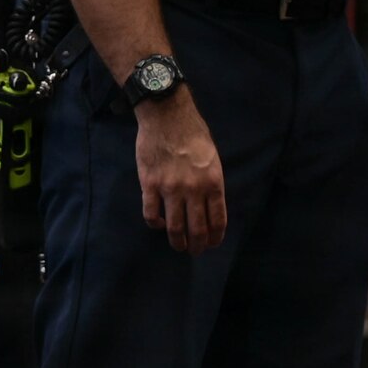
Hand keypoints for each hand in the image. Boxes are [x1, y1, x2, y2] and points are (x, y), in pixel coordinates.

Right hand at [134, 91, 227, 253]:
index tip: (213, 244)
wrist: (167, 116)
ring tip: (179, 246)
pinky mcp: (150, 184)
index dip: (216, 237)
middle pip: (197, 229)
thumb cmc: (194, 134)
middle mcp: (193, 189)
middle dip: (198, 245)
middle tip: (195, 251)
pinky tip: (159, 224)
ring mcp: (170, 188)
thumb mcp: (213, 158)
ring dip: (177, 242)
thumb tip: (209, 205)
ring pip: (174, 227)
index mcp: (213, 182)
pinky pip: (151, 214)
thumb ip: (211, 182)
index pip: (218, 219)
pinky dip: (156, 224)